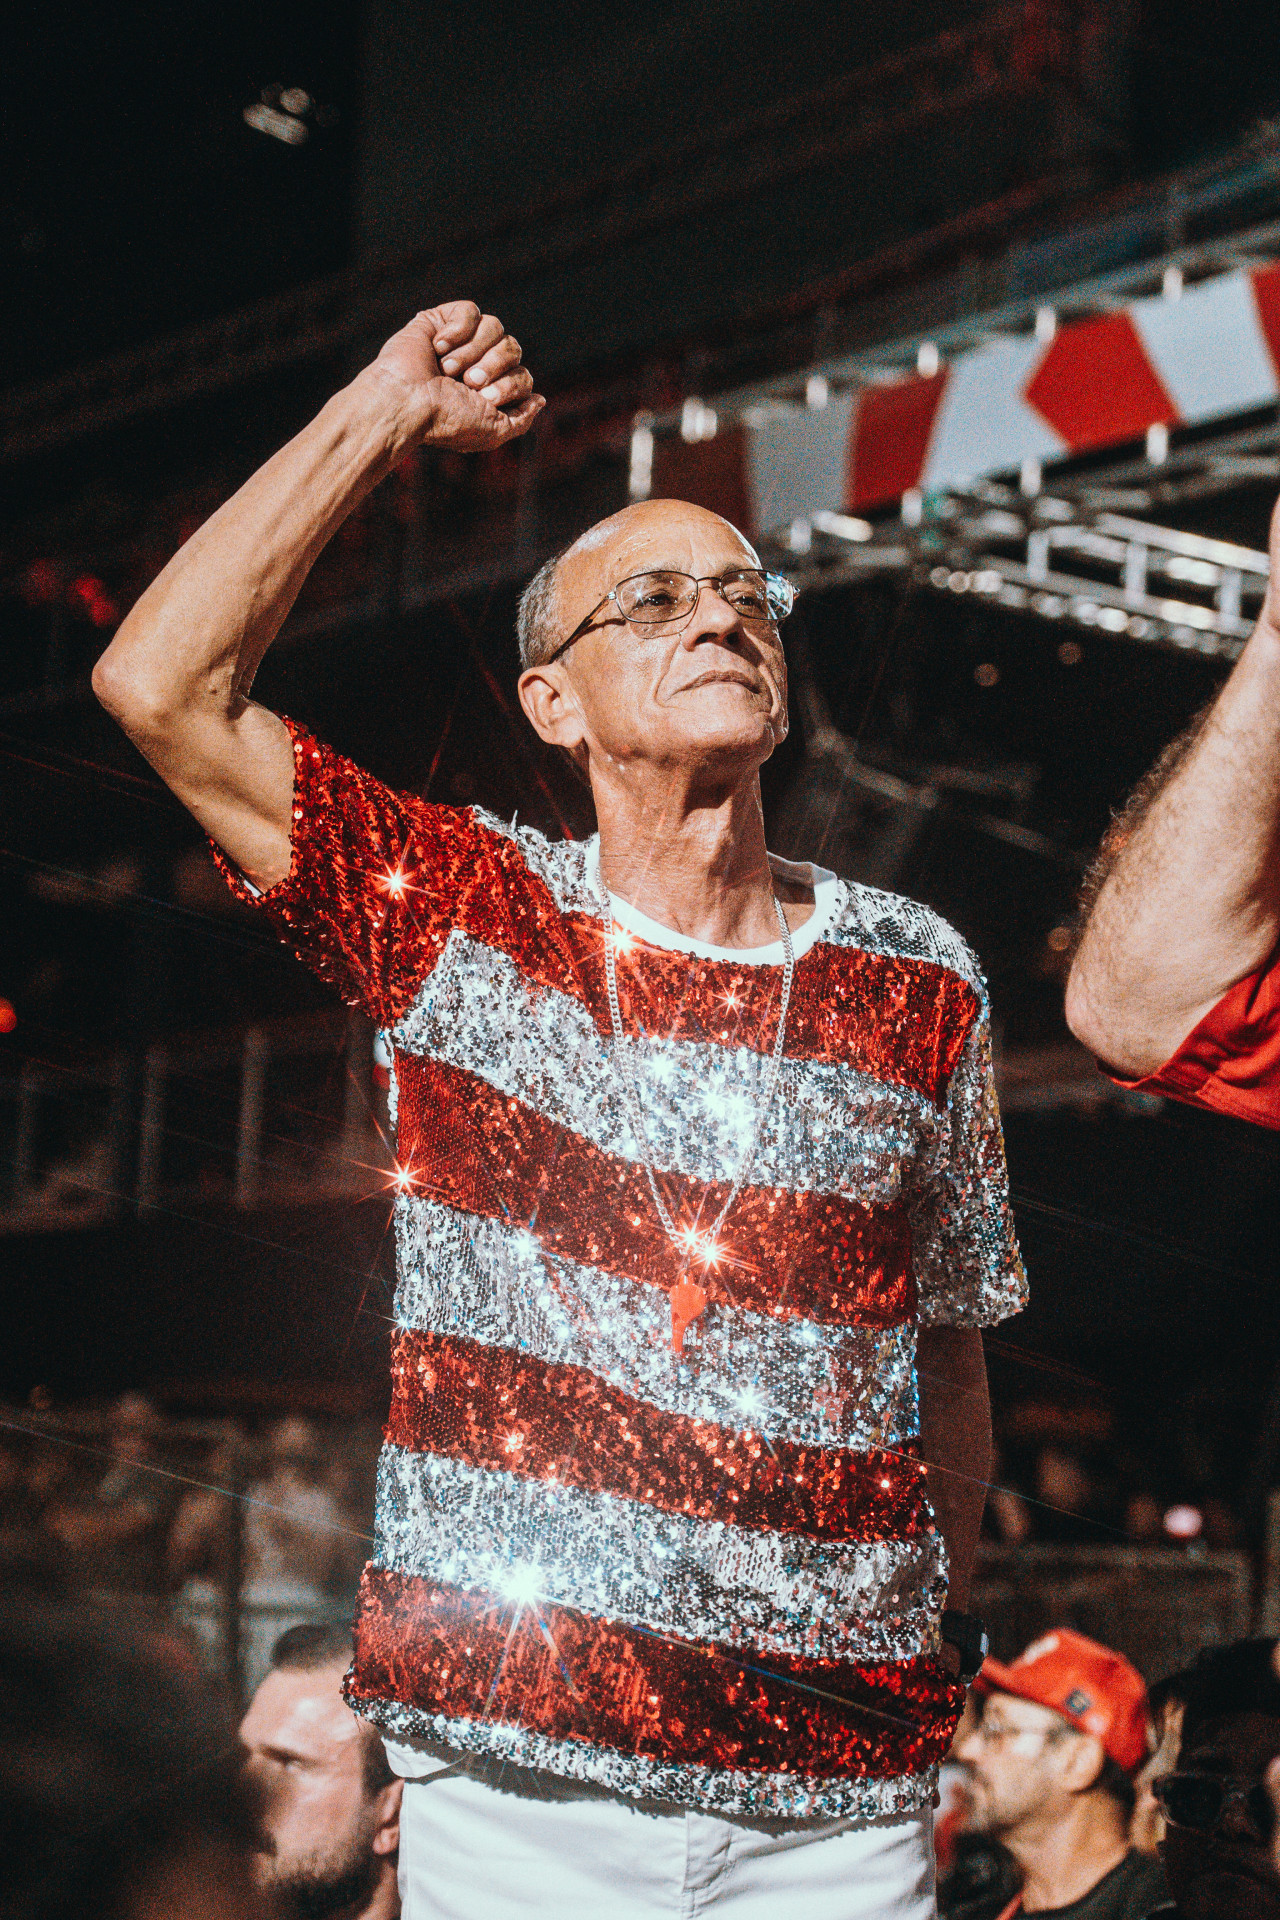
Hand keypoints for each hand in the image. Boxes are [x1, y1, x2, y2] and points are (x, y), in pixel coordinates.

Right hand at [365, 301, 543, 452]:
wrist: (406, 402)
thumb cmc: (445, 421)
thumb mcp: (492, 432)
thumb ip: (521, 420)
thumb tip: (540, 399)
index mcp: (491, 390)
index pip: (524, 375)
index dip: (510, 384)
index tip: (484, 399)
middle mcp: (478, 364)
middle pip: (513, 348)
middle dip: (492, 367)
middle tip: (468, 383)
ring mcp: (461, 341)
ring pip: (495, 326)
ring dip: (472, 352)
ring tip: (447, 368)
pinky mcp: (442, 320)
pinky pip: (471, 311)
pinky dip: (457, 330)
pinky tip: (438, 347)